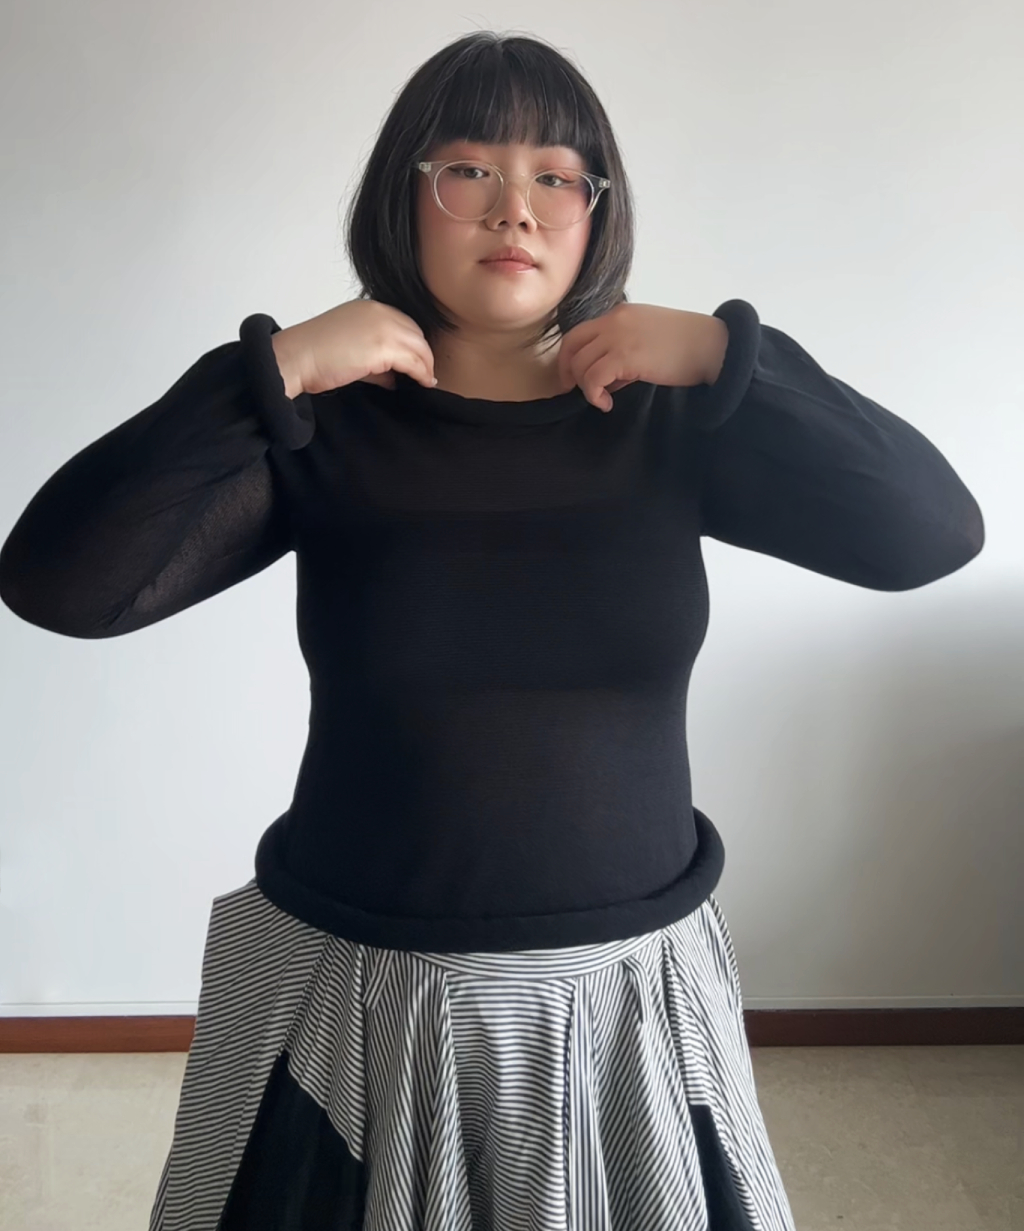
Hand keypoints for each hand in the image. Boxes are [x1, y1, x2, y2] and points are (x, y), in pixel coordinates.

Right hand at [272, 300, 436, 396]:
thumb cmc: (314, 355)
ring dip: (426, 365)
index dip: (413, 344)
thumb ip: (375, 360)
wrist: (296, 357)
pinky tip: (423, 383)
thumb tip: (393, 377)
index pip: (404, 323)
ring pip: (419, 347)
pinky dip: (422, 373)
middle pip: (416, 333)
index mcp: (370, 308)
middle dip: (423, 354)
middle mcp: (379, 312)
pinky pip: (414, 361)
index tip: (418, 361)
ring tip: (427, 381)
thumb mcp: (349, 349)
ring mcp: (383, 327)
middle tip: (427, 373)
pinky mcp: (383, 346)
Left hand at [557, 303, 726, 411]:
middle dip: (567, 370)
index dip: (570, 357)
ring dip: (584, 386)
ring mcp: (618, 337)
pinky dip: (593, 394)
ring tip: (602, 399)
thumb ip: (625, 354)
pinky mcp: (625, 356)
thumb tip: (608, 381)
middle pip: (571, 344)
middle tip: (574, 391)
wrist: (713, 346)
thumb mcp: (649, 342)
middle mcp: (614, 321)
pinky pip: (592, 378)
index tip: (573, 378)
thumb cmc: (688, 347)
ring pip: (579, 363)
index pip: (580, 332)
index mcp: (620, 314)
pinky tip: (607, 403)